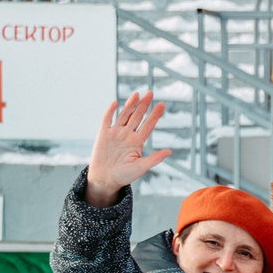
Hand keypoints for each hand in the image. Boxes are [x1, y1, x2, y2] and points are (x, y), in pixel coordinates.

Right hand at [84, 91, 171, 206]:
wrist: (105, 179)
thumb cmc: (124, 175)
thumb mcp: (140, 167)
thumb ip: (154, 159)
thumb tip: (169, 151)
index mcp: (137, 142)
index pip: (148, 125)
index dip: (154, 115)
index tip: (162, 104)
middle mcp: (127, 135)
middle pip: (137, 117)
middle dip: (143, 105)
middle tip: (150, 93)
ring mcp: (115, 133)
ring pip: (124, 115)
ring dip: (130, 105)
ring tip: (137, 94)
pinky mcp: (103, 134)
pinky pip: (107, 120)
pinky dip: (110, 112)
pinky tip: (115, 103)